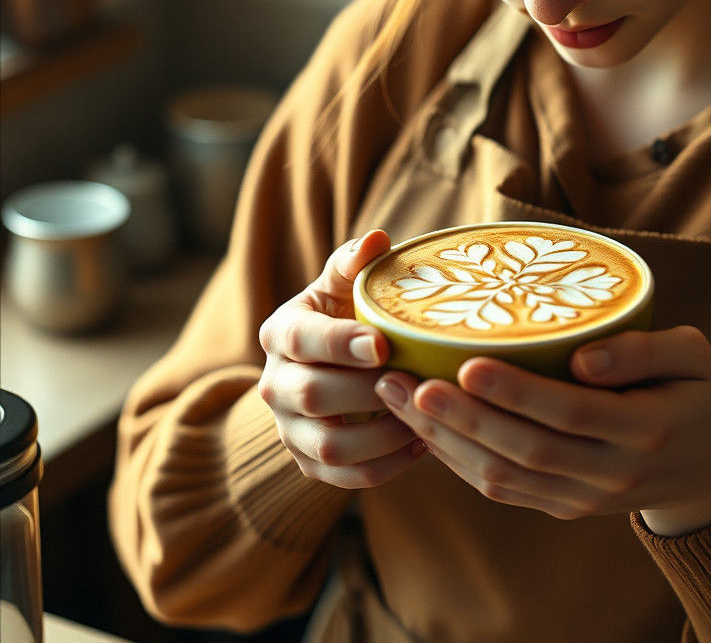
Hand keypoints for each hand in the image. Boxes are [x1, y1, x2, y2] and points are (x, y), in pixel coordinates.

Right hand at [258, 230, 427, 488]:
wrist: (327, 364)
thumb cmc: (345, 313)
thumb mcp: (344, 284)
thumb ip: (355, 262)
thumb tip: (377, 239)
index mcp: (282, 332)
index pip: (303, 339)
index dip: (340, 343)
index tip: (384, 345)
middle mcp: (275, 384)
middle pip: (313, 396)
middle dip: (367, 391)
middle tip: (416, 381)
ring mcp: (289, 429)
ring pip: (329, 447)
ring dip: (383, 435)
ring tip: (426, 417)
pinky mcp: (307, 463)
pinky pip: (344, 479)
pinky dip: (386, 467)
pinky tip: (422, 444)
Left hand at [373, 326, 710, 534]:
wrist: (706, 470)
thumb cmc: (694, 392)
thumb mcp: (694, 356)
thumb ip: (645, 349)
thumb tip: (583, 358)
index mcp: (645, 428)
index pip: (571, 413)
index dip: (517, 392)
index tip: (467, 363)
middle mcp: (611, 472)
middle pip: (525, 450)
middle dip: (462, 417)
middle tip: (409, 382)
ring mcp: (584, 497)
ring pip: (505, 476)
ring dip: (446, 441)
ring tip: (398, 400)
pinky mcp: (564, 508)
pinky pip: (505, 490)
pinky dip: (459, 462)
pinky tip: (424, 429)